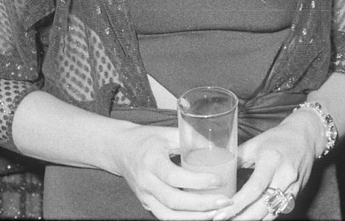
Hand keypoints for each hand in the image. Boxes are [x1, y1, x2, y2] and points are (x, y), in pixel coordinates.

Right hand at [106, 122, 231, 219]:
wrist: (119, 150)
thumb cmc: (146, 139)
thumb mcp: (167, 132)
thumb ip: (190, 138)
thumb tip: (219, 144)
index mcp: (151, 161)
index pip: (174, 177)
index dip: (197, 182)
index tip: (218, 180)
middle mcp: (146, 182)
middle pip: (174, 201)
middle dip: (202, 205)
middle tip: (225, 200)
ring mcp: (144, 196)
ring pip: (169, 215)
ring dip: (194, 217)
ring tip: (217, 212)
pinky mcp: (146, 204)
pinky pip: (165, 216)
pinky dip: (184, 219)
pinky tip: (202, 215)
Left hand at [213, 113, 318, 219]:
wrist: (306, 137)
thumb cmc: (278, 138)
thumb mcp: (255, 144)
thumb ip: (236, 158)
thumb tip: (216, 172)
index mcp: (272, 160)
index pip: (255, 188)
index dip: (237, 204)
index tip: (220, 213)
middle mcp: (285, 176)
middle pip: (262, 206)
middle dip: (240, 217)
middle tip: (220, 219)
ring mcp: (293, 187)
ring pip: (270, 213)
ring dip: (250, 220)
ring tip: (232, 220)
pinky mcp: (296, 195)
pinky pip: (277, 212)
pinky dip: (262, 218)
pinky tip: (248, 218)